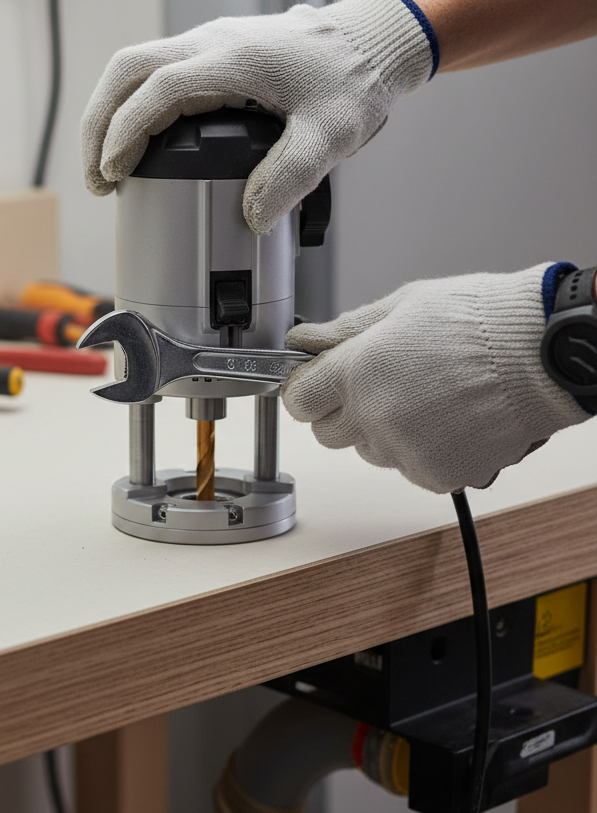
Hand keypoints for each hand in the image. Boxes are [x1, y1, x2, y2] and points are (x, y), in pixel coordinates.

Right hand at [80, 0, 434, 233]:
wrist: (372, 42)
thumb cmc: (353, 81)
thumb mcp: (330, 139)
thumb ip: (289, 179)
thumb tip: (250, 217)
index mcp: (231, 61)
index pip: (155, 92)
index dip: (125, 134)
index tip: (114, 175)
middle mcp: (211, 44)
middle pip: (125, 71)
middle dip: (98, 126)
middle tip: (98, 178)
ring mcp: (209, 44)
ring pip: (133, 67)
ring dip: (109, 114)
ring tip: (107, 168)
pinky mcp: (213, 53)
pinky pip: (154, 72)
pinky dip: (132, 106)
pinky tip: (138, 143)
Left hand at [281, 264, 591, 493]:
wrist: (545, 354)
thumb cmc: (482, 321)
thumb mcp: (403, 306)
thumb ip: (344, 330)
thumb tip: (304, 341)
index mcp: (358, 371)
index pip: (299, 400)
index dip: (306, 390)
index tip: (315, 383)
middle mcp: (374, 416)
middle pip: (327, 433)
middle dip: (341, 411)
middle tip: (377, 385)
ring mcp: (404, 451)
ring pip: (368, 451)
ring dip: (382, 431)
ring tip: (425, 397)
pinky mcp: (434, 474)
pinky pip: (407, 467)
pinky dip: (420, 449)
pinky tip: (446, 418)